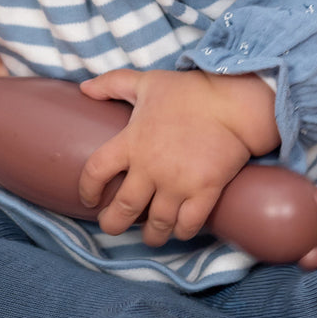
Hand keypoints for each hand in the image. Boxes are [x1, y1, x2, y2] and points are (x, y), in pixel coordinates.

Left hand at [76, 69, 278, 247]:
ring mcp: (178, 183)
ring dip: (151, 235)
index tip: (89, 199)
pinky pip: (188, 225)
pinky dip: (181, 232)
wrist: (232, 102)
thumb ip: (112, 83)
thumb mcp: (146, 81)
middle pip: (123, 209)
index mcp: (131, 142)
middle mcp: (150, 168)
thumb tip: (84, 88)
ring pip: (157, 225)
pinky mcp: (204, 192)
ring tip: (150, 235)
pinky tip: (178, 230)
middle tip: (112, 227)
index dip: (88, 190)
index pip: (96, 171)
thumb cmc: (188, 91)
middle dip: (113, 224)